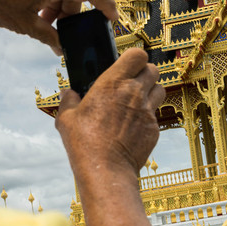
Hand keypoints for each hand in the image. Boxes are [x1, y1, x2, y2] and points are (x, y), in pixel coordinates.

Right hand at [56, 48, 163, 178]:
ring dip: (151, 91)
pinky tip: (133, 126)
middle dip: (144, 73)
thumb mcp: (66, 119)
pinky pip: (155, 115)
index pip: (136, 55)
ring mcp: (147, 111)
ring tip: (137, 102)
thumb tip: (67, 94)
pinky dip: (147, 117)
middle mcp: (134, 93)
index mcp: (112, 83)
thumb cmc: (85, 144)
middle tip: (133, 83)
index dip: (133, 58)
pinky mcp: (154, 128)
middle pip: (153, 69)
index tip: (126, 65)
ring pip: (160, 89)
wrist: (106, 170)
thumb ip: (68, 101)